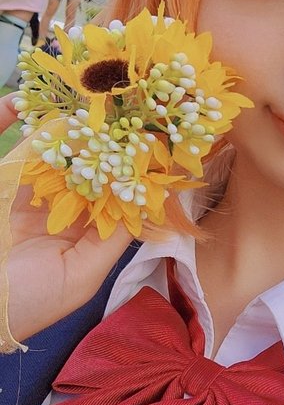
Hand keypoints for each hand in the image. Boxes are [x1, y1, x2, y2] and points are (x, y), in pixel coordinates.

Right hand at [0, 94, 131, 343]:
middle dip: (100, 141)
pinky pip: (15, 150)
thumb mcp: (80, 276)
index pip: (109, 194)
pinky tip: (31, 107)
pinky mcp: (1, 183)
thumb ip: (111, 240)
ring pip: (52, 153)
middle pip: (82, 166)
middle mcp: (56, 211)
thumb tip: (142, 203)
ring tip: (88, 101)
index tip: (147, 141)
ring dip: (68, 128)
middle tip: (120, 109)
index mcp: (79, 235)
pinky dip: (19, 125)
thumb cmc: (28, 303)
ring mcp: (26, 195)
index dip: (126, 169)